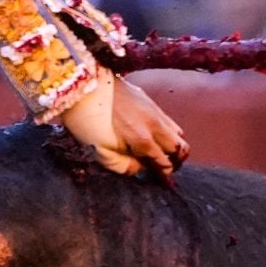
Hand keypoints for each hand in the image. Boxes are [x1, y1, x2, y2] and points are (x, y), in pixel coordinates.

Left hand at [59, 67, 189, 181]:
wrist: (84, 83)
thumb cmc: (87, 119)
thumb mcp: (99, 150)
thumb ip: (121, 164)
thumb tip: (138, 168)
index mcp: (143, 140)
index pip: (164, 163)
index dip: (164, 175)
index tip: (162, 183)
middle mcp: (155, 126)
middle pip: (180, 149)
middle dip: (176, 162)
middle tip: (164, 169)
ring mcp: (155, 111)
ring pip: (179, 134)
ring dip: (175, 147)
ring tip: (161, 154)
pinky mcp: (150, 101)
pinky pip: (170, 121)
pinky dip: (169, 133)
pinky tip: (155, 136)